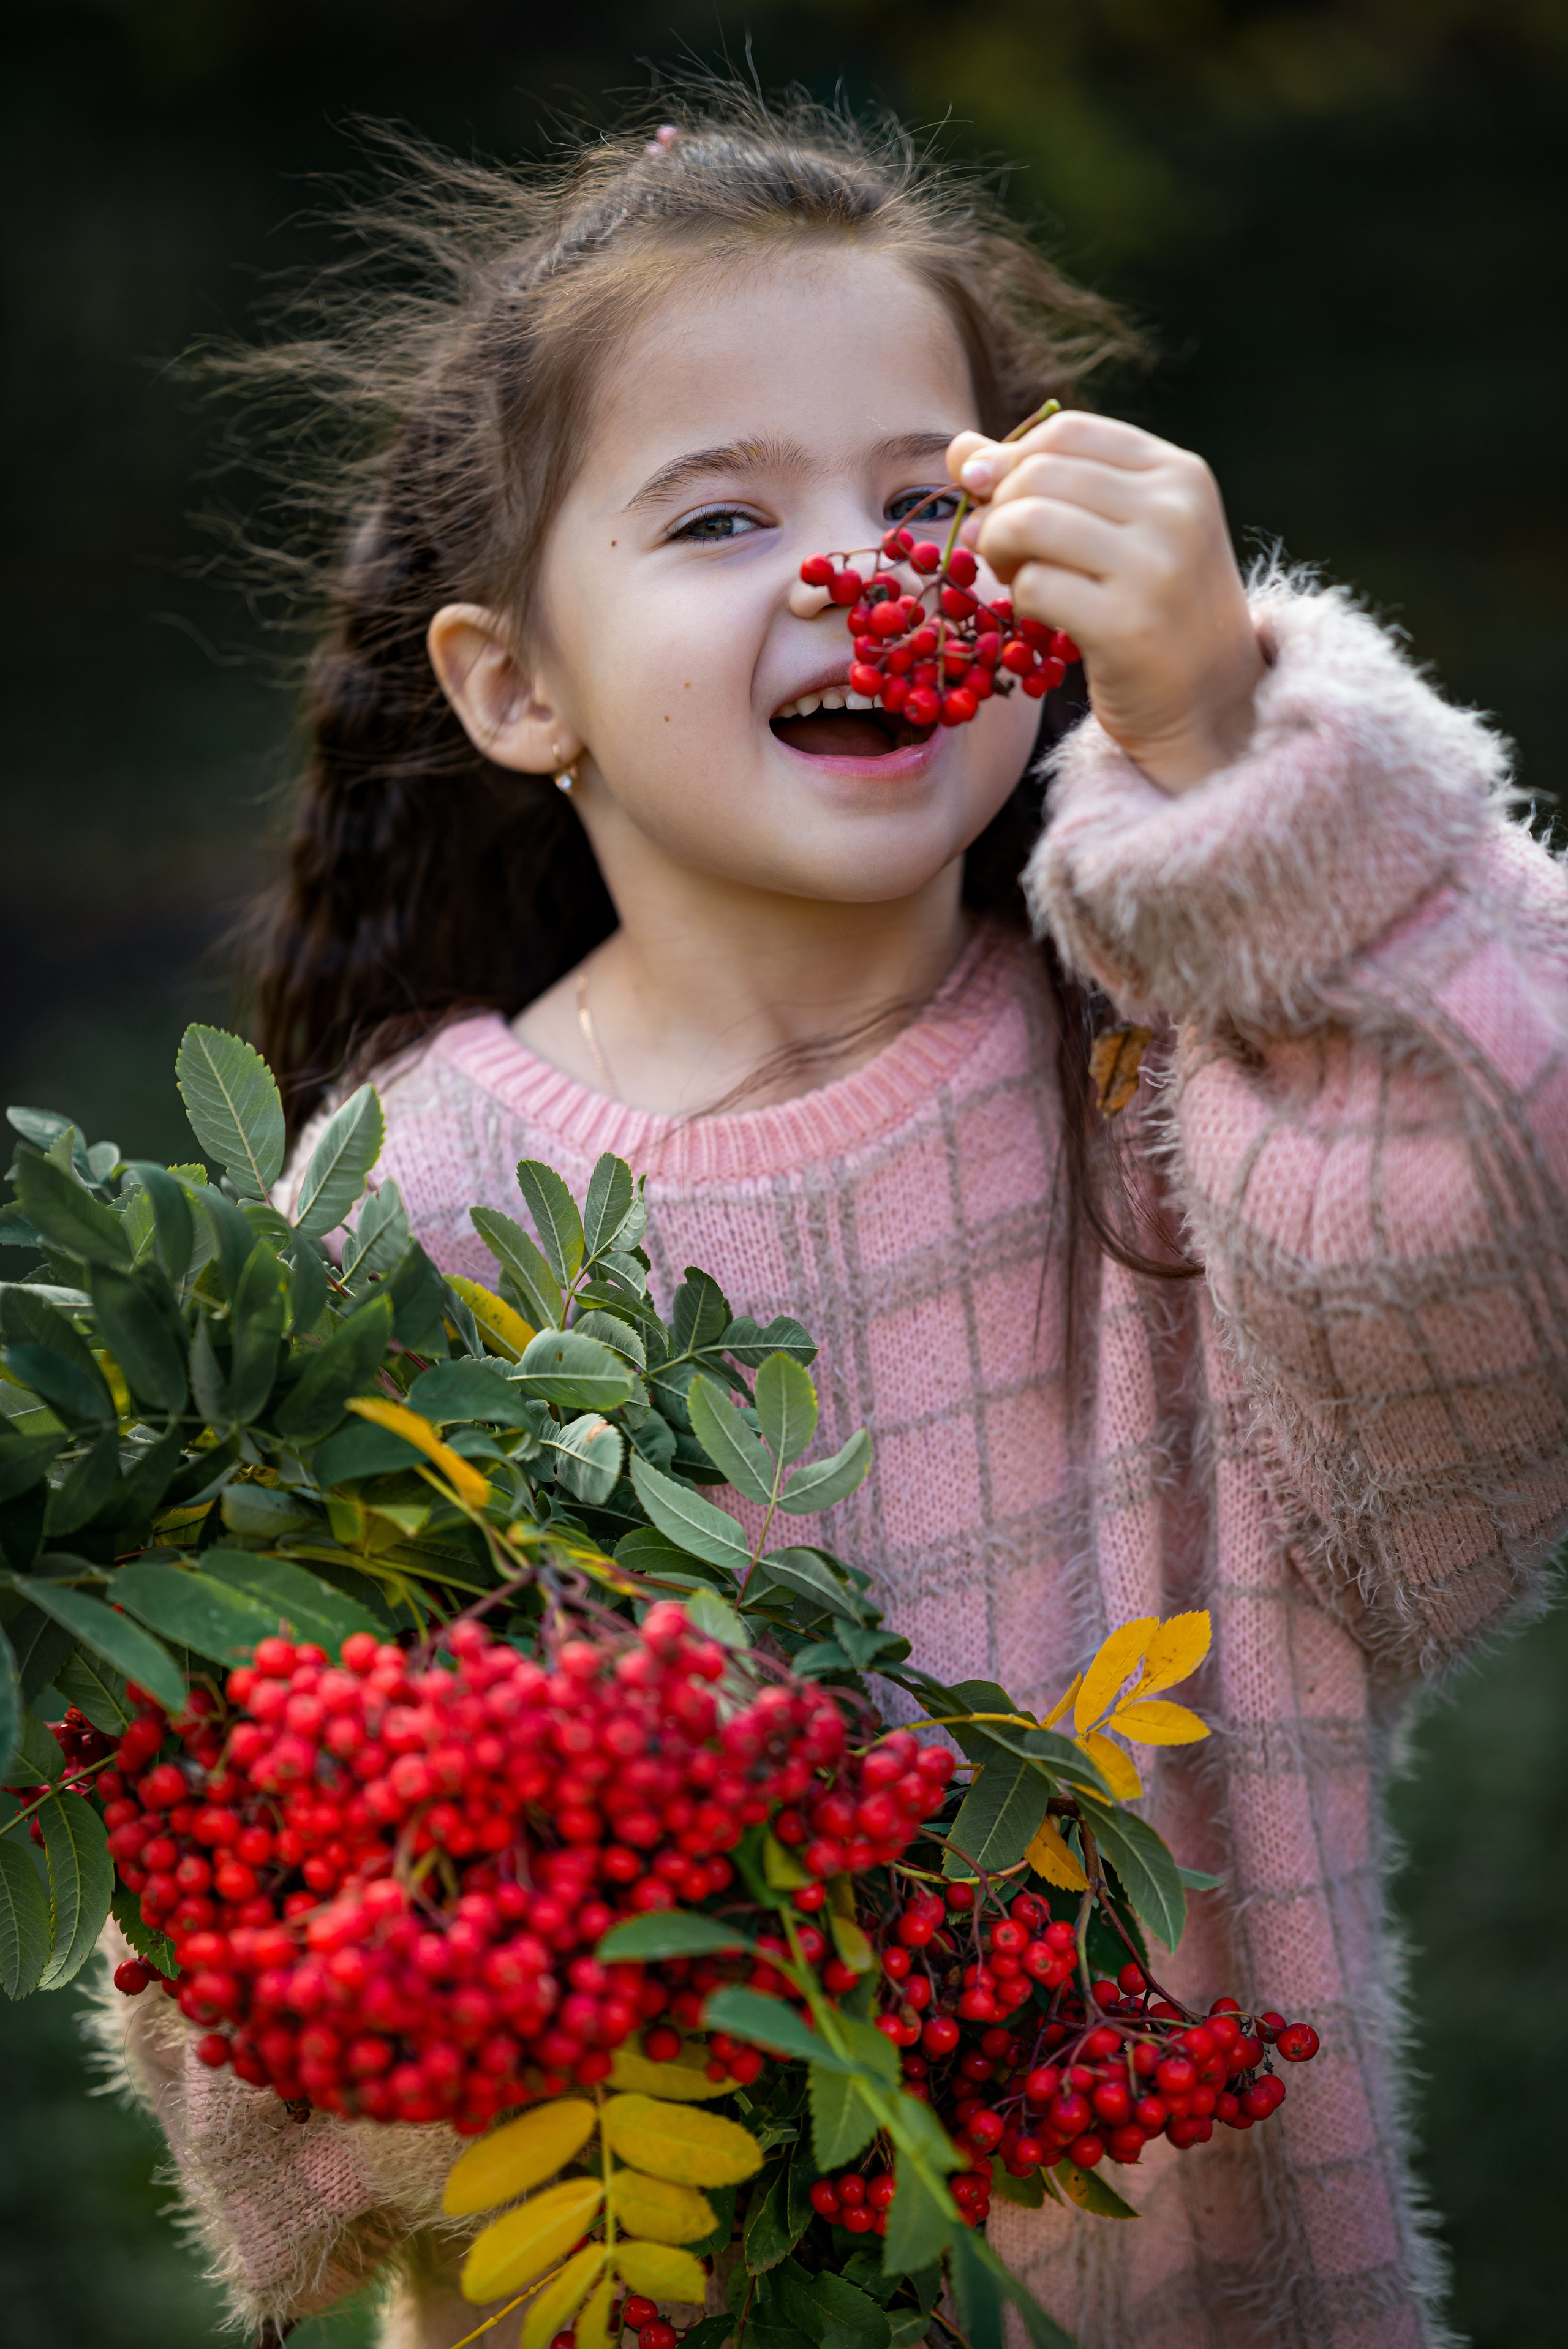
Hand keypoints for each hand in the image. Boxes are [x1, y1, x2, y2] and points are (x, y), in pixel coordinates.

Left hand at [949, 412, 1265, 794]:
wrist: (1213, 707)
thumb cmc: (1159, 614)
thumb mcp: (1122, 534)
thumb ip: (1051, 483)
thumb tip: (960, 449)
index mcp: (1179, 474)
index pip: (1067, 432)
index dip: (1011, 459)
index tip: (992, 496)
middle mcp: (1175, 510)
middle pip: (1040, 473)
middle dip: (998, 509)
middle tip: (1002, 552)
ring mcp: (1156, 568)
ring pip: (1029, 521)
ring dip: (998, 550)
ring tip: (1012, 576)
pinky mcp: (1127, 626)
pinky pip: (1034, 586)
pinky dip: (1019, 599)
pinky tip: (1039, 616)